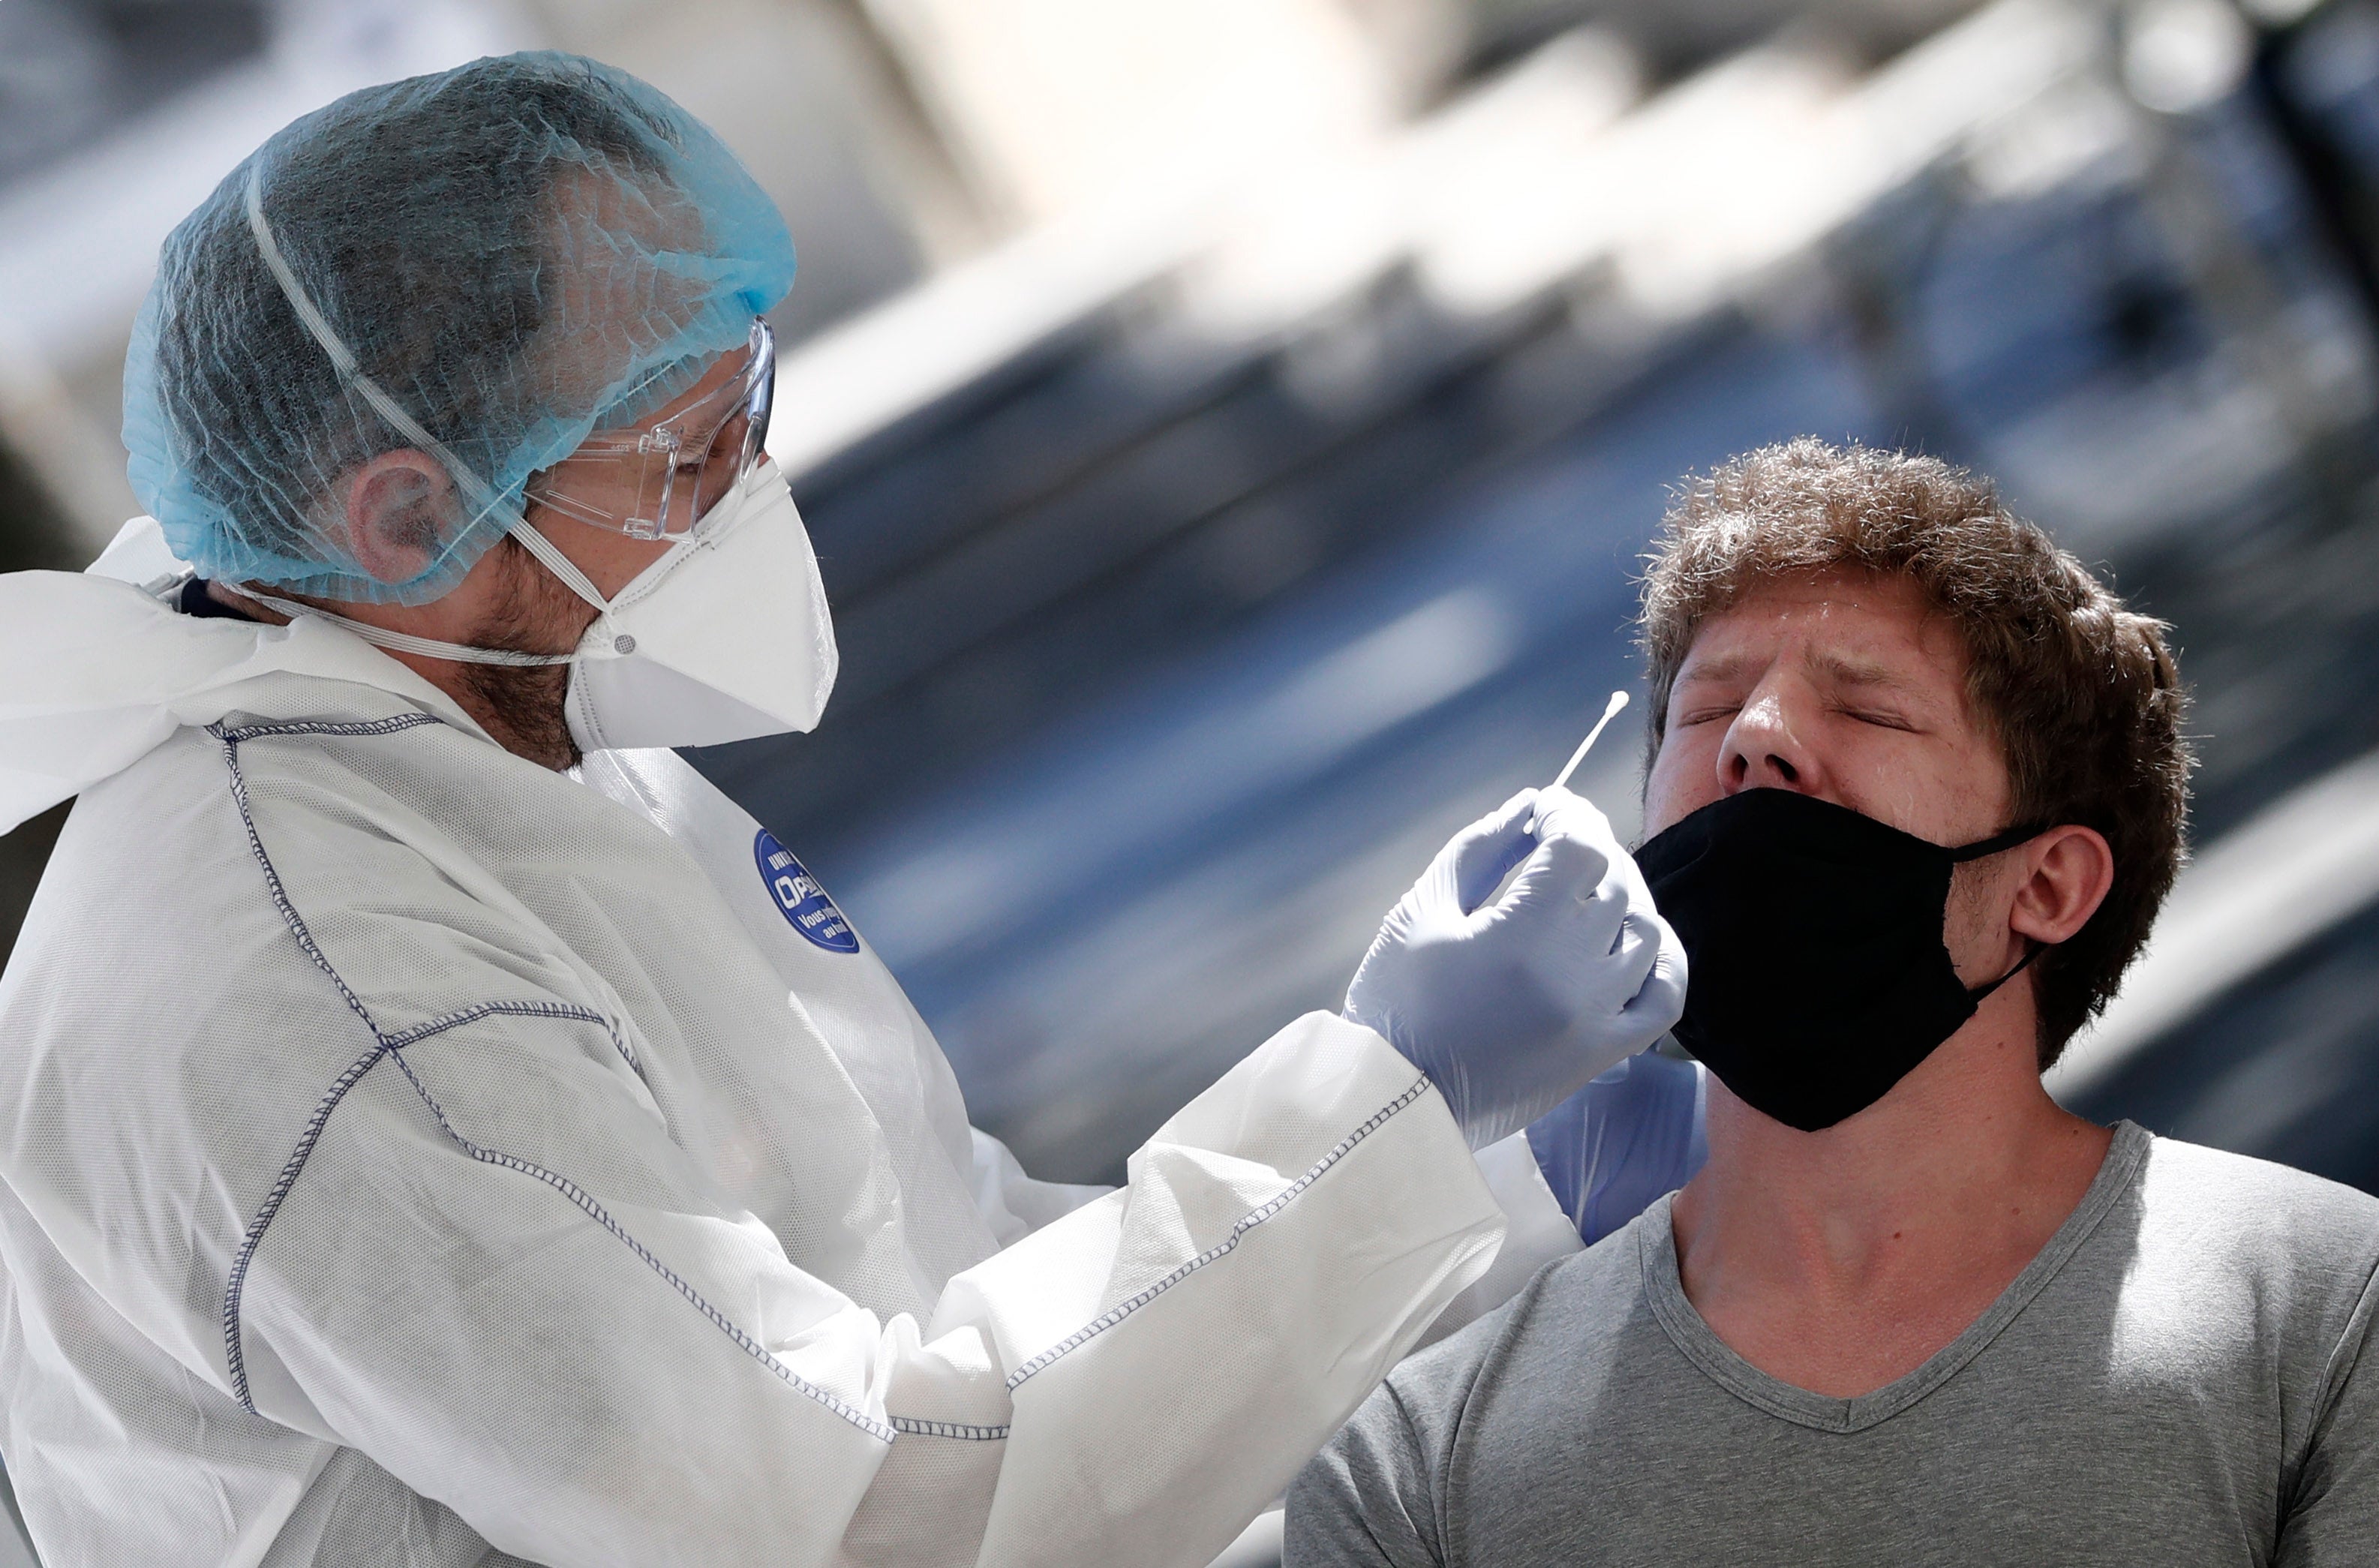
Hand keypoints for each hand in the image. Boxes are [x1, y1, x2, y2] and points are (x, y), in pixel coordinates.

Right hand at [1343, 786, 1686, 1148]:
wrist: (1396, 1103)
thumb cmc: (1395, 1003)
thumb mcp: (1421, 910)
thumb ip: (1479, 849)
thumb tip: (1528, 808)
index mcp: (1523, 933)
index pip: (1583, 848)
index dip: (1569, 815)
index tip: (1546, 810)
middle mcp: (1573, 973)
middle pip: (1617, 882)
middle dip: (1591, 848)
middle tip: (1557, 842)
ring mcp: (1596, 1017)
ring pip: (1645, 931)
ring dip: (1622, 895)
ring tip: (1585, 888)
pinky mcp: (1603, 1053)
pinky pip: (1664, 998)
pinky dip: (1664, 959)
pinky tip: (1636, 938)